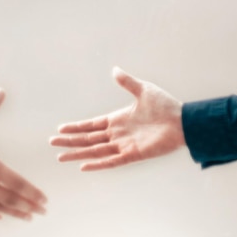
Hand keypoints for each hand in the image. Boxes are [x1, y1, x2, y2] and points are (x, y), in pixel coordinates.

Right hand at [49, 67, 184, 170]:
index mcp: (116, 119)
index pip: (90, 125)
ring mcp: (124, 145)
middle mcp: (117, 134)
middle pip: (87, 139)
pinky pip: (111, 161)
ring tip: (61, 158)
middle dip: (69, 141)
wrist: (184, 122)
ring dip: (77, 153)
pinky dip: (97, 164)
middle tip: (51, 144)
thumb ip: (127, 82)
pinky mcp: (133, 155)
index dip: (75, 127)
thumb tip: (114, 69)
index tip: (60, 129)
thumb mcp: (143, 89)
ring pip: (94, 151)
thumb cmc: (166, 106)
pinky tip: (84, 166)